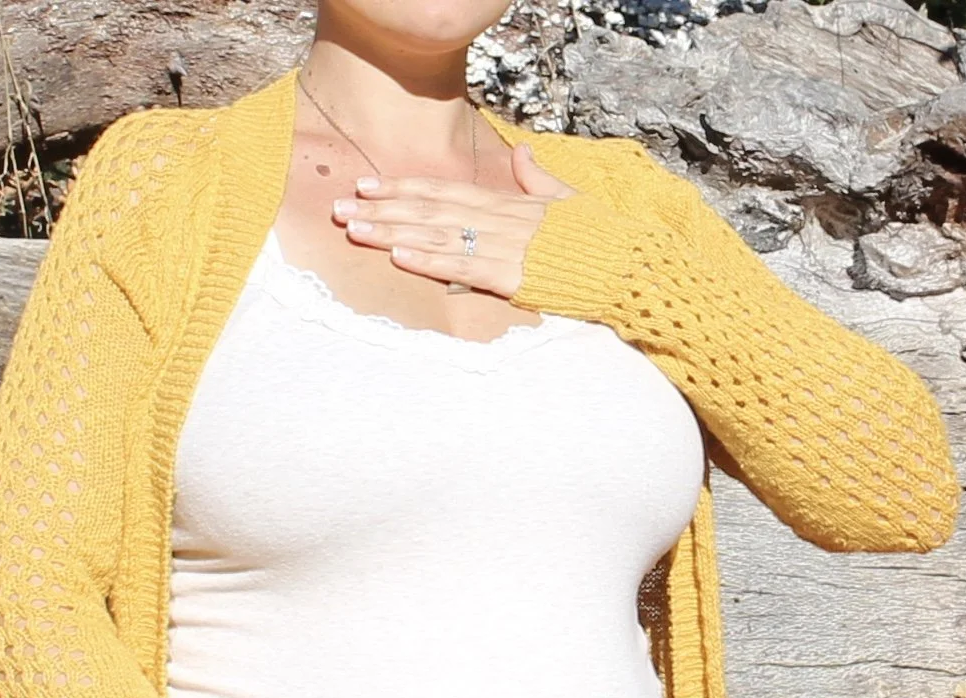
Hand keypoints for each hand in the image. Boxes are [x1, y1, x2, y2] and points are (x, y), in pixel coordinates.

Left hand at [330, 142, 578, 297]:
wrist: (626, 262)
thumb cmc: (597, 237)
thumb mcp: (567, 201)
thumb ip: (538, 179)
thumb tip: (522, 153)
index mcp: (507, 203)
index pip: (443, 191)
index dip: (402, 188)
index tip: (366, 187)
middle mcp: (498, 220)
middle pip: (430, 210)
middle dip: (382, 209)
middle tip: (338, 209)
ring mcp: (504, 247)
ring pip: (437, 236)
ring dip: (392, 234)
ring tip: (354, 231)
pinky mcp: (512, 276)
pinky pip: (463, 267)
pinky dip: (429, 260)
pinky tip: (398, 257)